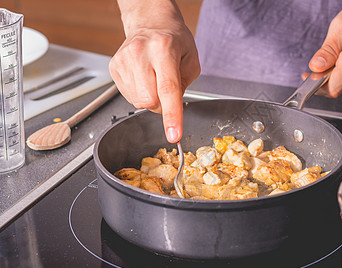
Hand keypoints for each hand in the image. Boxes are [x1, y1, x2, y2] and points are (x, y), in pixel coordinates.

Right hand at [109, 1, 199, 142]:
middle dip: (162, 104)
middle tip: (167, 89)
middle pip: (150, 101)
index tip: (173, 135)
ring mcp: (123, 60)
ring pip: (138, 102)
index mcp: (164, 49)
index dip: (171, 115)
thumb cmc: (174, 41)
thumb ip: (184, 86)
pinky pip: (129, 97)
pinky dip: (140, 93)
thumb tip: (171, 109)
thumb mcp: (191, 61)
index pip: (168, 89)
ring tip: (154, 78)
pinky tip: (144, 78)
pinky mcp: (114, 67)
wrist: (150, 23)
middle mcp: (140, 53)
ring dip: (150, 98)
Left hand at [303, 0, 341, 97]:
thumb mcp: (341, 26)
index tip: (307, 77)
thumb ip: (327, 50)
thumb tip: (315, 67)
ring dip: (333, 72)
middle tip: (322, 60)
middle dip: (323, 77)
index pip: (332, 89)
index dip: (316, 86)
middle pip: (335, 86)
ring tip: (338, 52)